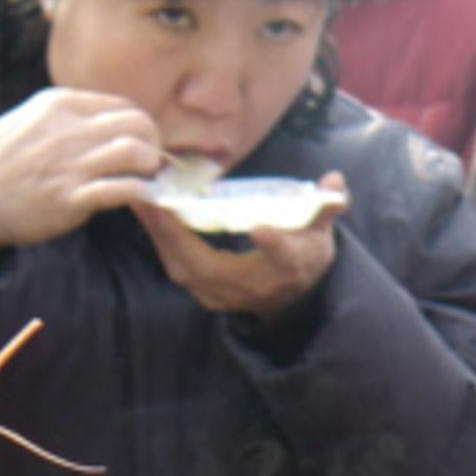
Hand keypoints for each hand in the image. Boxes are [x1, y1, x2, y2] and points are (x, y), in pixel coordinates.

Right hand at [0, 89, 162, 256]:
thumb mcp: (30, 120)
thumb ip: (69, 119)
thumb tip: (113, 128)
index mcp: (58, 105)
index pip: (123, 106)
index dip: (138, 127)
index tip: (138, 144)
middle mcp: (66, 129)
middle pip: (138, 124)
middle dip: (152, 144)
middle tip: (148, 163)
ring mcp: (68, 163)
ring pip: (136, 151)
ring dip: (149, 167)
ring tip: (142, 178)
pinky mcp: (69, 198)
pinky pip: (123, 189)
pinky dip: (139, 192)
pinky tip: (136, 197)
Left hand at [129, 170, 345, 320]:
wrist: (290, 295)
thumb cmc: (303, 253)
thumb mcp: (321, 231)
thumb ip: (328, 205)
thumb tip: (335, 180)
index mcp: (289, 267)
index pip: (285, 257)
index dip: (276, 245)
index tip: (261, 229)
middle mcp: (254, 286)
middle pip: (210, 266)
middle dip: (177, 234)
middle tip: (153, 200)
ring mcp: (225, 295)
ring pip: (184, 268)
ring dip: (160, 236)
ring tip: (141, 202)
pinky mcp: (205, 293)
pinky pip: (177, 267)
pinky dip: (161, 242)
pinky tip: (148, 216)